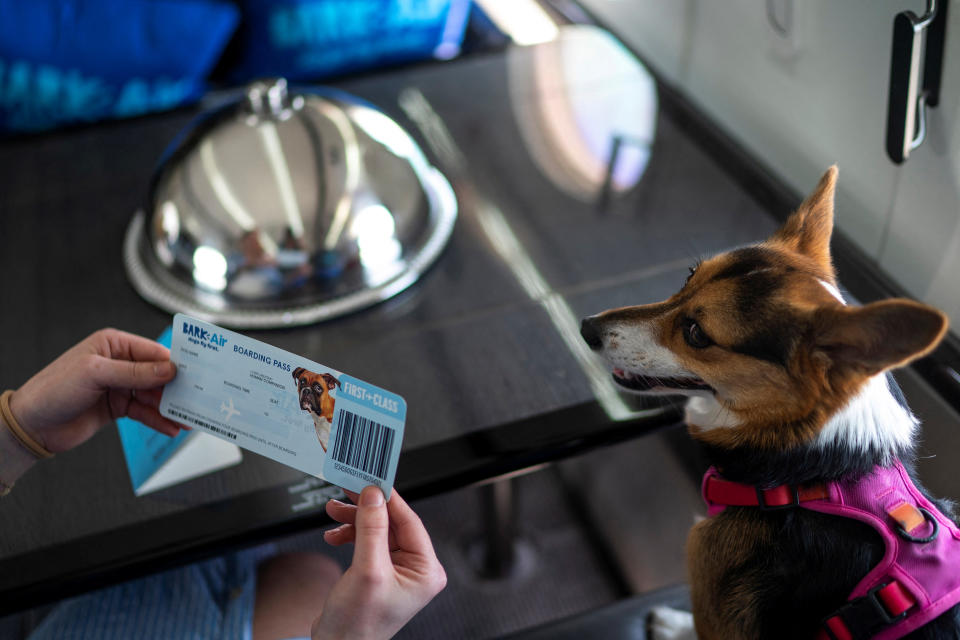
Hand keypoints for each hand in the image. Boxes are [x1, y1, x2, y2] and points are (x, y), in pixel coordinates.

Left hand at [8, 328, 187, 453]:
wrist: (31, 426)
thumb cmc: (52, 390)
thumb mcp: (95, 374)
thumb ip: (134, 373)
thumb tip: (168, 369)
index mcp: (113, 345)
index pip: (153, 351)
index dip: (175, 364)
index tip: (195, 376)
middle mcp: (119, 363)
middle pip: (158, 374)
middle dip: (176, 389)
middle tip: (196, 400)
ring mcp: (119, 386)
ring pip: (153, 395)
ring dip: (170, 408)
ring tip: (187, 418)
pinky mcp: (118, 407)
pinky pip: (144, 412)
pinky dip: (158, 420)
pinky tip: (170, 427)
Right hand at [313, 487, 446, 639]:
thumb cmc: (358, 624)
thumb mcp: (367, 570)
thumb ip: (371, 529)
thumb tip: (374, 495)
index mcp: (426, 570)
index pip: (409, 521)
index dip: (388, 498)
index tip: (370, 480)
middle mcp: (416, 569)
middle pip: (392, 522)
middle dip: (365, 509)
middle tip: (347, 491)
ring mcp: (398, 570)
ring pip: (377, 529)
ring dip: (354, 520)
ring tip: (333, 511)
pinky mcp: (380, 571)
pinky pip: (368, 541)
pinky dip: (350, 534)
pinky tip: (335, 535)